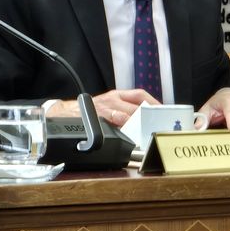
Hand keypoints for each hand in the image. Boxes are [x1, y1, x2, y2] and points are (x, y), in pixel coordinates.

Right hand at [45, 89, 160, 126]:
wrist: (66, 113)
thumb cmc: (90, 112)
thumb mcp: (109, 105)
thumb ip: (125, 109)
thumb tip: (146, 120)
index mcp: (116, 95)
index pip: (140, 95)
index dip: (154, 102)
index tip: (164, 112)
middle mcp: (111, 100)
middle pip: (135, 106)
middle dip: (148, 117)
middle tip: (157, 126)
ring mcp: (103, 109)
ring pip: (125, 115)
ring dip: (136, 124)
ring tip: (146, 131)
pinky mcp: (95, 118)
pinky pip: (111, 123)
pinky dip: (121, 129)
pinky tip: (128, 136)